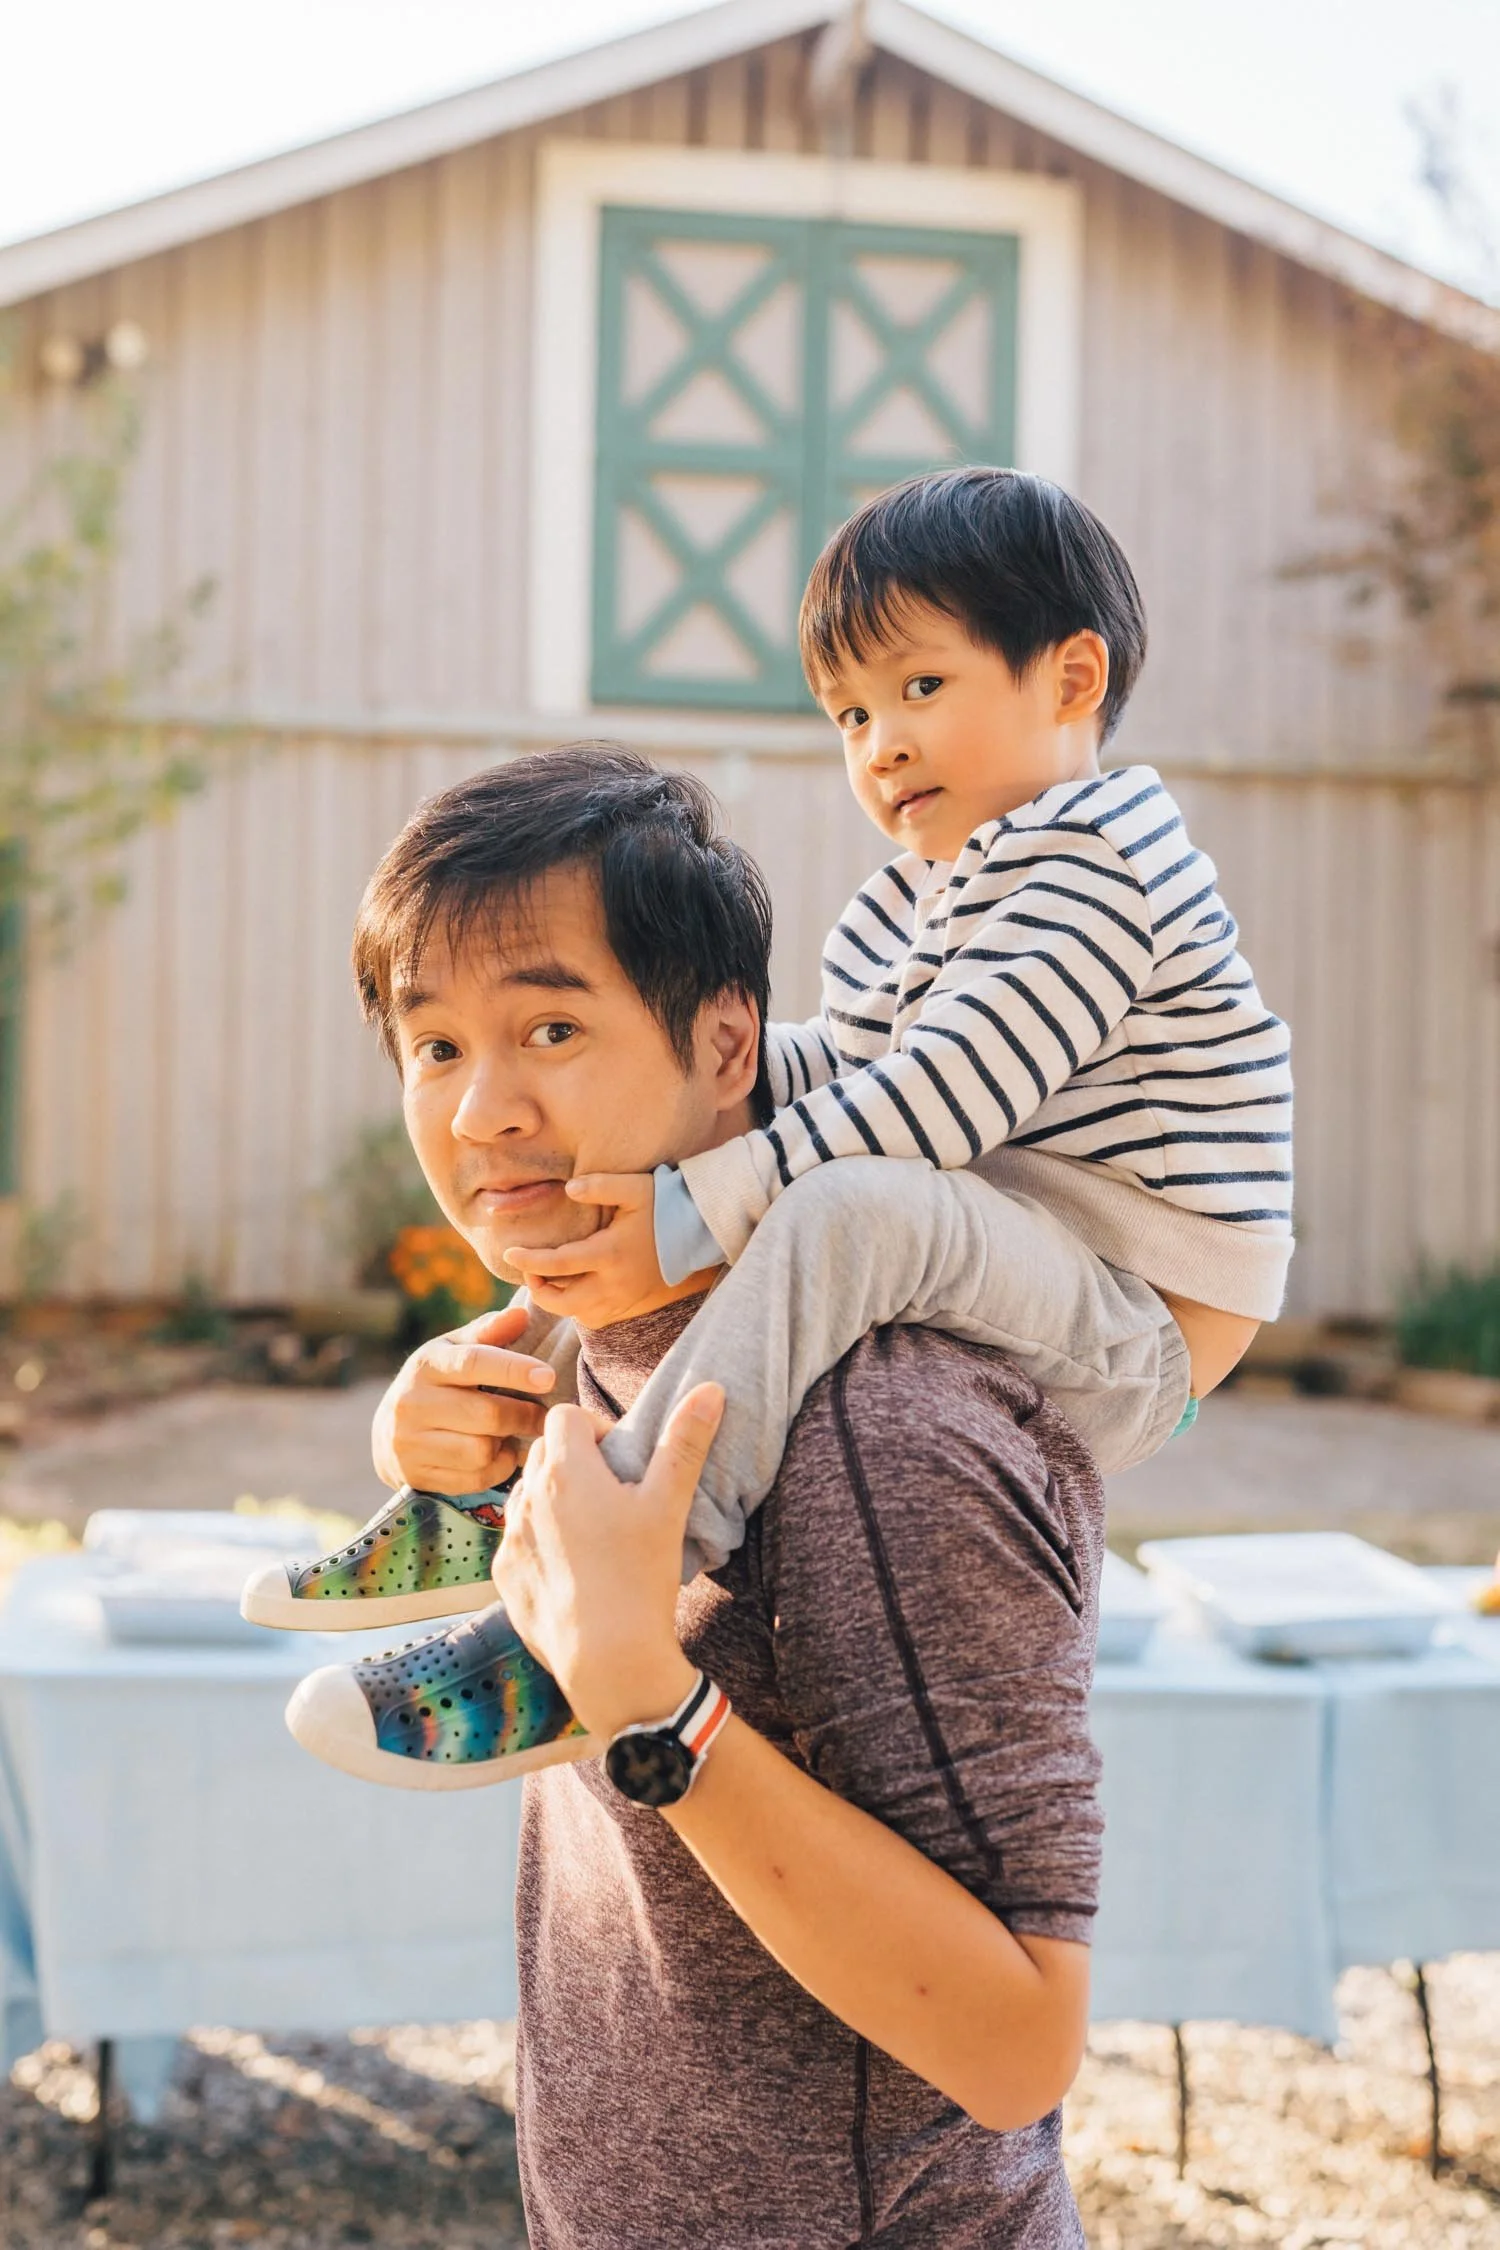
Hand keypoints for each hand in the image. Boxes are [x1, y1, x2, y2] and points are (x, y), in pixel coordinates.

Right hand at [371, 1302, 556, 1493]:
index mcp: (426, 1364)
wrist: (388, 1432)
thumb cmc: (437, 1383)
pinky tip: (495, 1454)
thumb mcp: (455, 1351)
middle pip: (486, 1415)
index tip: (548, 1376)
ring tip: (510, 1434)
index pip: (474, 1363)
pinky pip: (474, 1479)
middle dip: (523, 1416)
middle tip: (541, 1415)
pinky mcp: (416, 1475)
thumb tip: (522, 1315)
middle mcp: (412, 1402)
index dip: (514, 1369)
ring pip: (481, 1451)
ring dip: (507, 1445)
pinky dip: (495, 1469)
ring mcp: (410, 1442)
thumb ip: (489, 1333)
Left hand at [493, 1382, 724, 1740]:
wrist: (607, 1659)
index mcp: (566, 1471)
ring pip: (526, 1495)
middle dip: (572, 1460)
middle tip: (611, 1493)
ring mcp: (510, 1537)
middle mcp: (527, 1497)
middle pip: (542, 1452)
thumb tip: (710, 1389)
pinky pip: (517, 1540)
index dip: (593, 1427)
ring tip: (591, 1532)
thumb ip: (684, 1442)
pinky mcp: (503, 1575)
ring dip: (552, 1500)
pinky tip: (573, 1568)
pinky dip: (540, 1542)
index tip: (618, 1458)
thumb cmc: (641, 1577)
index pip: (564, 1415)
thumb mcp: (669, 1504)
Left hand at [502, 1171, 667, 1326]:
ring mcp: (623, 1301)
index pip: (556, 1265)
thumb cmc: (667, 1206)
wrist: (702, 1235)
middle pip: (560, 1302)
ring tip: (549, 1277)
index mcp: (609, 1254)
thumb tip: (568, 1189)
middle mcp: (614, 1285)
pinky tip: (577, 1287)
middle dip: (538, 1289)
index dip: (528, 1261)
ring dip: (557, 1299)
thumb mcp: (635, 1188)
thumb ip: (600, 1185)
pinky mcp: (631, 1308)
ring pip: (576, 1313)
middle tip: (531, 1270)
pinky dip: (578, 1306)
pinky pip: (594, 1317)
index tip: (509, 1254)